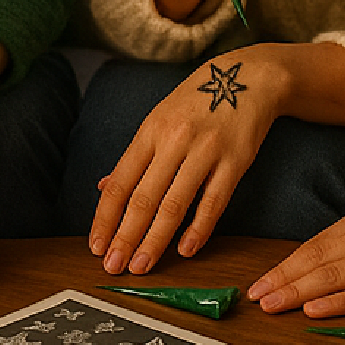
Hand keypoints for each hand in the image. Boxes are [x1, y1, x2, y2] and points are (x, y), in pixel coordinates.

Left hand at [90, 47, 276, 273]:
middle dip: (126, 237)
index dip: (105, 218)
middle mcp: (174, 140)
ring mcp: (205, 151)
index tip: (96, 246)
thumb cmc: (197, 102)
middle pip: (144, 198)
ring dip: (156, 241)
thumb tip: (103, 188)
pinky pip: (214, 202)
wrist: (248, 78)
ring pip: (174, 205)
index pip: (120, 182)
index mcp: (150, 131)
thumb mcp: (159, 120)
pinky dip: (198, 229)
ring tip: (142, 264)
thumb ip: (135, 157)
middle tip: (114, 266)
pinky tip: (186, 250)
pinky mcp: (235, 161)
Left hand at [246, 197, 344, 317]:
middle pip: (319, 257)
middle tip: (255, 295)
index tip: (265, 277)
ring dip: (299, 290)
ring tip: (272, 304)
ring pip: (336, 274)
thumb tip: (336, 256)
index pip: (320, 241)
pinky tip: (315, 309)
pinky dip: (339, 301)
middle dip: (284, 277)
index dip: (289, 260)